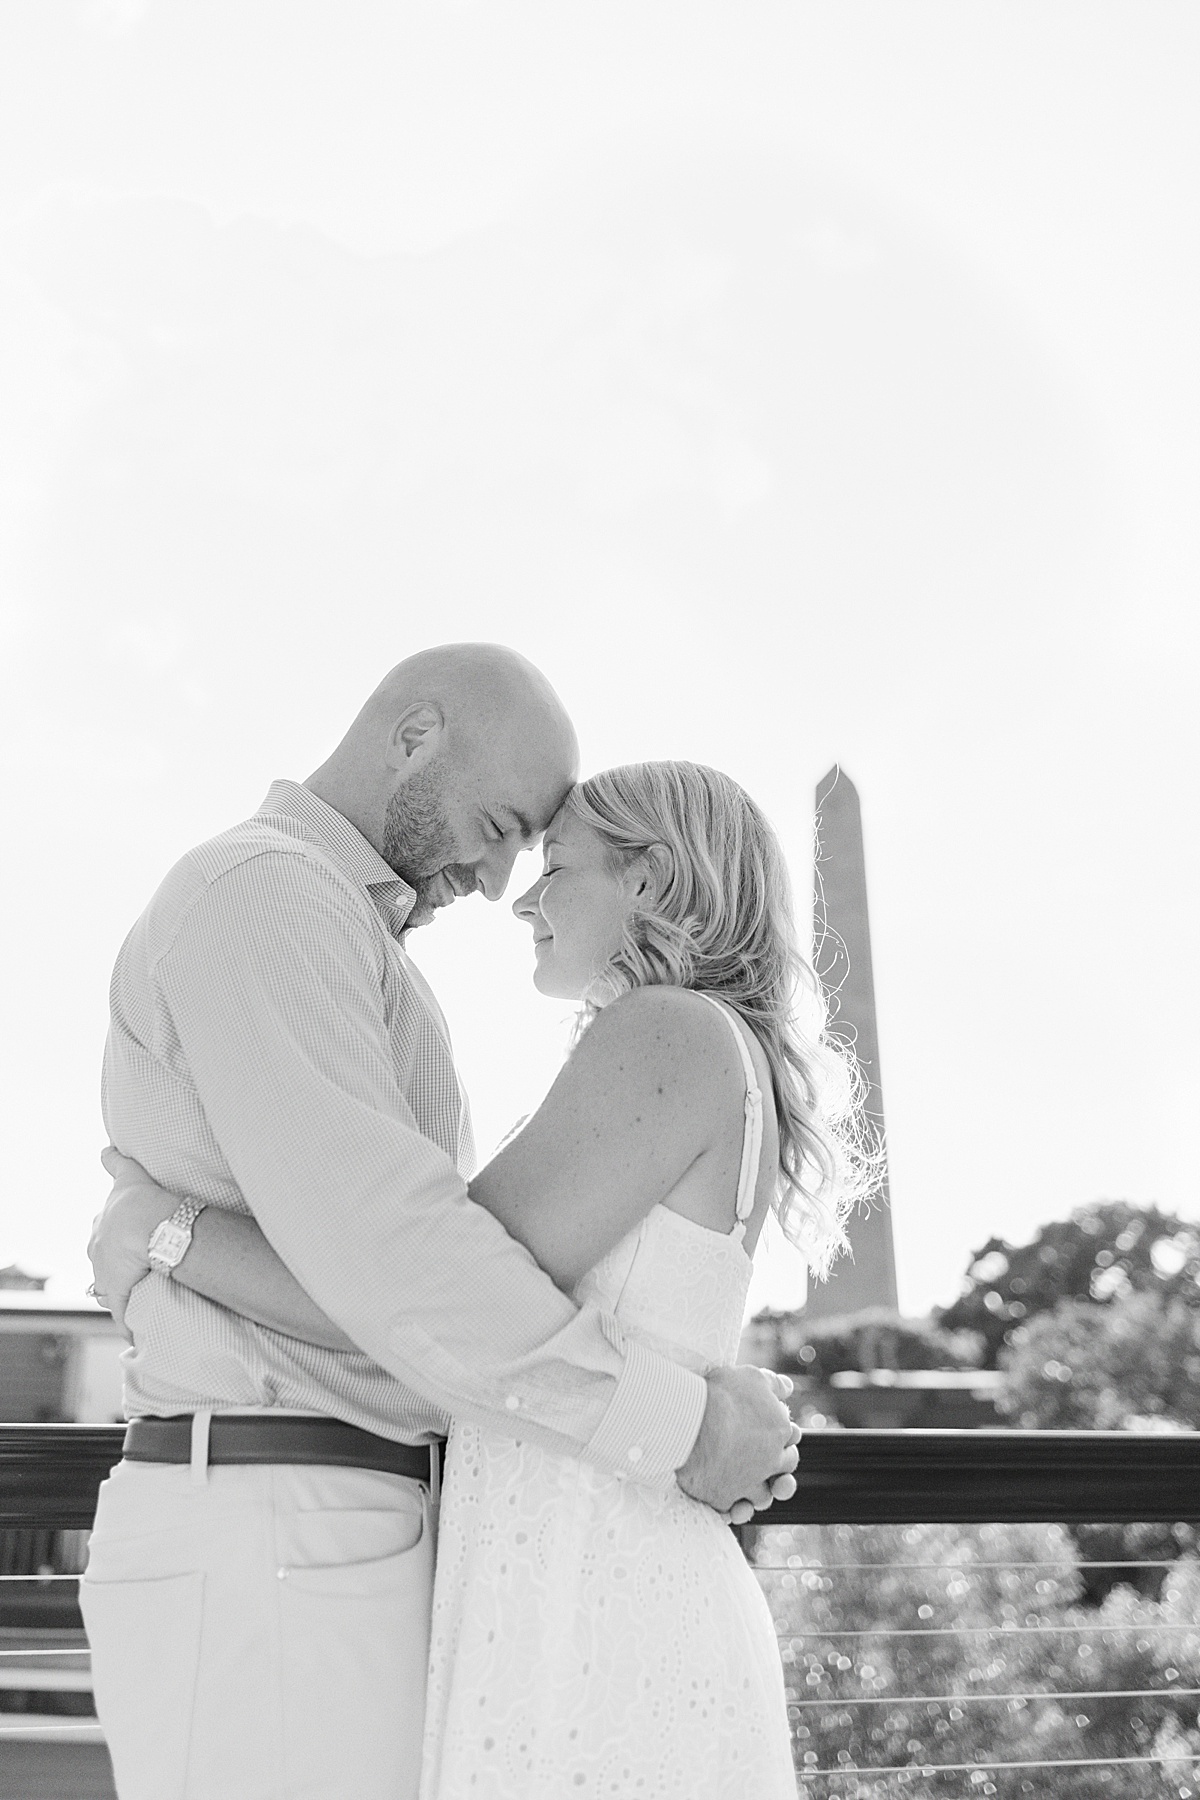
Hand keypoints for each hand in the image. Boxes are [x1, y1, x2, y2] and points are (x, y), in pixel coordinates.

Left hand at [88, 1147, 177, 1336]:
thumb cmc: (139, 1199)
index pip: (101, 1237)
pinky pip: (124, 1316)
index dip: (111, 1240)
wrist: (145, 1222)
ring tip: (136, 1302)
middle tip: (134, 1271)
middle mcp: (98, 1253)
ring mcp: (107, 1276)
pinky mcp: (120, 1296)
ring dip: (121, 1297)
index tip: (122, 1244)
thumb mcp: (126, 1175)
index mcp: (100, 1228)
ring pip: (110, 1291)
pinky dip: (128, 1327)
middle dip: (113, 1269)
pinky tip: (134, 1338)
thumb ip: (115, 1162)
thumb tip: (105, 1148)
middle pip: (102, 1265)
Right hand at [676, 1364, 800, 1518]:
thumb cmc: (721, 1395)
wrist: (689, 1420)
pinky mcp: (724, 1498)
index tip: (766, 1429)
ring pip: (763, 1498)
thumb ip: (773, 1384)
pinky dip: (733, 1510)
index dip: (780, 1434)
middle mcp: (770, 1461)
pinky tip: (727, 1500)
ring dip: (757, 1493)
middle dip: (777, 1467)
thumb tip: (788, 1388)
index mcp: (780, 1431)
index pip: (791, 1438)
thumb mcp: (752, 1377)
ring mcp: (748, 1483)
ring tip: (743, 1481)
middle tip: (760, 1458)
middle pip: (784, 1471)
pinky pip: (734, 1512)